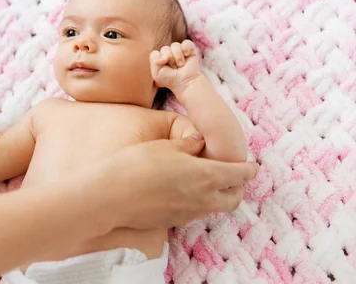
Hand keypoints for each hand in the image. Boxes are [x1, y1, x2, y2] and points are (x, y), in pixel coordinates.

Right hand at [91, 137, 258, 229]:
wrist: (110, 197)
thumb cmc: (136, 165)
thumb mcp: (164, 145)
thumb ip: (187, 144)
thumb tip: (199, 141)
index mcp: (206, 176)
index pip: (240, 175)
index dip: (249, 169)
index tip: (253, 166)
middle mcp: (202, 198)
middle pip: (233, 199)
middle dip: (237, 188)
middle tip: (233, 177)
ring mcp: (187, 213)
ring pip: (214, 208)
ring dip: (216, 197)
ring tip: (206, 184)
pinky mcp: (172, 222)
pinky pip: (194, 213)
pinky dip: (196, 204)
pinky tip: (181, 192)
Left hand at [150, 40, 200, 92]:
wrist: (185, 82)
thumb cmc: (170, 79)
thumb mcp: (157, 74)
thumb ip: (154, 62)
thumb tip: (164, 56)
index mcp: (159, 57)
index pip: (155, 53)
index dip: (159, 61)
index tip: (164, 69)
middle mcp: (168, 52)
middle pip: (165, 49)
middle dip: (170, 60)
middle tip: (174, 68)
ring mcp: (179, 50)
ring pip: (175, 45)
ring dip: (178, 57)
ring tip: (181, 65)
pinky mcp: (189, 48)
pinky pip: (186, 43)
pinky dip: (186, 49)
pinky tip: (187, 55)